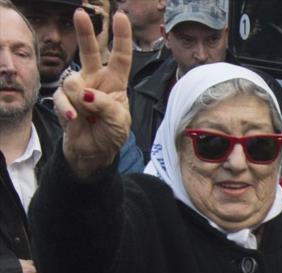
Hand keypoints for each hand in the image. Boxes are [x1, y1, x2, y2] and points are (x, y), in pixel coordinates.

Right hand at [53, 9, 131, 176]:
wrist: (94, 153)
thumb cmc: (111, 134)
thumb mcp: (119, 122)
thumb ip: (106, 106)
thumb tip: (86, 93)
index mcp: (116, 82)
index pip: (120, 57)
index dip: (121, 37)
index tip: (122, 17)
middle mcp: (96, 81)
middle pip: (90, 52)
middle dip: (85, 32)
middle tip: (80, 13)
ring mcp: (78, 89)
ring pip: (73, 83)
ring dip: (82, 102)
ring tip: (89, 117)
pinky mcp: (63, 101)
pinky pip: (61, 99)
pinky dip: (68, 109)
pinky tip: (75, 118)